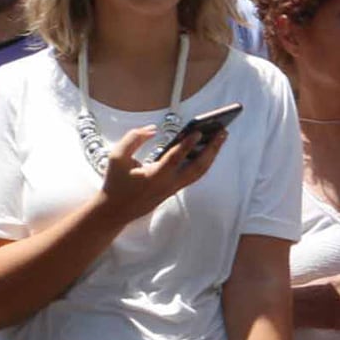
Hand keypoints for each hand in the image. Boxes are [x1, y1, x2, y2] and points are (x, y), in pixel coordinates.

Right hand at [99, 122, 224, 224]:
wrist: (116, 210)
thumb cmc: (116, 182)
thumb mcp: (116, 156)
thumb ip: (133, 138)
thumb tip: (153, 129)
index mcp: (154, 176)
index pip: (175, 158)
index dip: (187, 144)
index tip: (199, 131)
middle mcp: (169, 184)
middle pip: (197, 167)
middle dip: (212, 149)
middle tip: (223, 131)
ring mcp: (174, 188)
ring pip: (199, 172)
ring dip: (212, 154)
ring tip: (220, 137)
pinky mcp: (175, 189)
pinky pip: (195, 174)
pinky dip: (204, 161)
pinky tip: (208, 149)